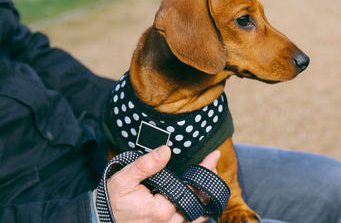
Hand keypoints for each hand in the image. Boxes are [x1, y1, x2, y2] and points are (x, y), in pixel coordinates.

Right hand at [105, 145, 220, 222]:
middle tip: (213, 164)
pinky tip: (200, 199)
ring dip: (206, 198)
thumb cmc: (111, 200)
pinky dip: (197, 212)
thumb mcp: (125, 178)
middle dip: (209, 182)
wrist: (99, 220)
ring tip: (211, 179)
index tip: (214, 156)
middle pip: (199, 203)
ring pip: (197, 217)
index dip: (205, 170)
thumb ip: (147, 165)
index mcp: (161, 209)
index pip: (192, 188)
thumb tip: (166, 151)